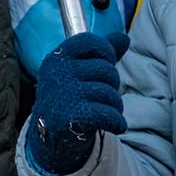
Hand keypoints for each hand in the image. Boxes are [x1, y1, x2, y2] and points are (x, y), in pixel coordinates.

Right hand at [26, 32, 130, 174]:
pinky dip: (117, 122)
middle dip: (113, 85)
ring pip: (109, 93)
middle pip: (106, 70)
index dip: (106, 51)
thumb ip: (102, 53)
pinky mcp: (69, 117)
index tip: (106, 65)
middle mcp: (57, 73)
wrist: (51, 138)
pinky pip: (108, 113)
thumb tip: (124, 38)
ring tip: (107, 112)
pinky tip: (116, 125)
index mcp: (57, 58)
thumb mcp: (81, 71)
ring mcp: (62, 95)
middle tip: (104, 96)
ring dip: (116, 106)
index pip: (90, 41)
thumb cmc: (71, 97)